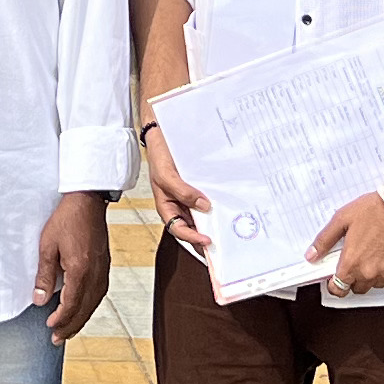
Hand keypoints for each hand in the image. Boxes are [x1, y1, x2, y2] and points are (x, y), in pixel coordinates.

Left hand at [34, 191, 110, 340]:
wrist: (87, 201)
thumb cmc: (66, 220)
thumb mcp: (47, 247)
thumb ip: (44, 276)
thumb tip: (39, 300)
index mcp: (80, 270)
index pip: (71, 305)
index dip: (60, 320)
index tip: (49, 328)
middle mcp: (95, 274)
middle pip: (84, 309)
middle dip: (70, 326)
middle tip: (57, 339)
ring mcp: (103, 271)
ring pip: (93, 304)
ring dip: (81, 319)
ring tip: (68, 330)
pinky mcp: (105, 266)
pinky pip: (99, 294)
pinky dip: (89, 307)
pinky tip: (82, 309)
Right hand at [141, 124, 210, 253]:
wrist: (162, 138)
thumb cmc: (159, 158)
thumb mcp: (167, 176)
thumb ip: (183, 192)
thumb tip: (204, 206)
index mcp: (166, 207)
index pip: (178, 229)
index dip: (192, 238)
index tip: (206, 241)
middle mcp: (177, 206)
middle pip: (191, 228)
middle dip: (203, 238)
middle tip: (220, 245)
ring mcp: (187, 199)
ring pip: (199, 217)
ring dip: (210, 224)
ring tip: (225, 232)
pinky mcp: (195, 190)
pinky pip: (204, 202)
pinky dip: (213, 208)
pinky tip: (223, 209)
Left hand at [308, 193, 383, 297]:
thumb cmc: (375, 210)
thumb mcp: (342, 219)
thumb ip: (324, 240)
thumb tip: (311, 255)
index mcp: (351, 262)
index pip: (338, 289)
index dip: (334, 286)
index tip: (334, 280)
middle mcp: (369, 273)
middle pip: (356, 288)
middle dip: (353, 279)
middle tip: (355, 261)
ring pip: (374, 284)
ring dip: (370, 275)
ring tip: (371, 255)